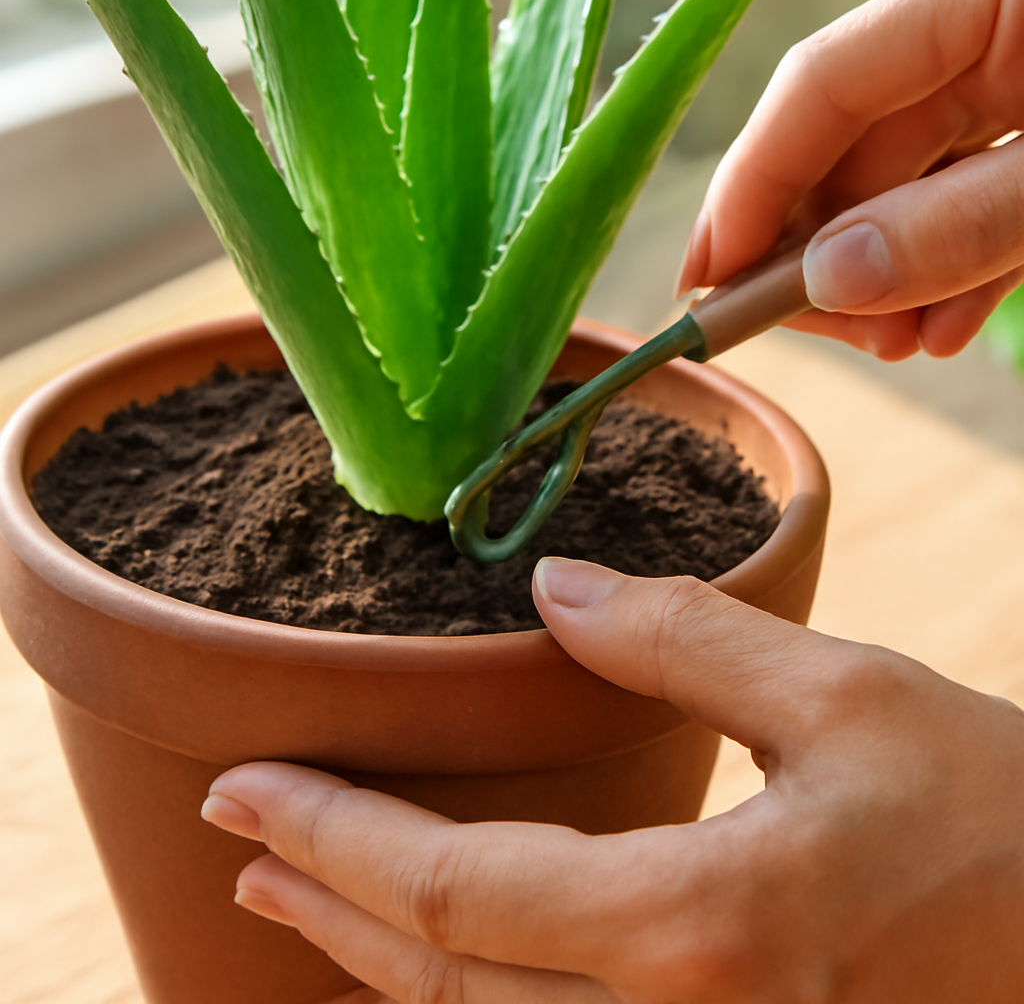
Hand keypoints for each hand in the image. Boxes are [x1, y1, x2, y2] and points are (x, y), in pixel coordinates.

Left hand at [201, 558, 1023, 1001]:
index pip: (457, 894)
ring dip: (387, 969)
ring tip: (310, 900)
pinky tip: (452, 963)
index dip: (331, 841)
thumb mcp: (841, 695)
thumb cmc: (991, 815)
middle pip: (449, 991)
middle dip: (328, 910)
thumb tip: (555, 594)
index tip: (242, 791)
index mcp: (701, 929)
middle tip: (240, 844)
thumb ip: (686, 637)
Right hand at [678, 0, 1023, 359]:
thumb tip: (827, 279)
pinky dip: (959, 269)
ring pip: (913, 180)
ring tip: (889, 342)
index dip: (754, 180)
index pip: (824, 79)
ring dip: (888, 273)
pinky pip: (982, 204)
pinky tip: (941, 330)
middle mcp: (996, 30)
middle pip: (856, 137)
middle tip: (795, 328)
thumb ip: (963, 224)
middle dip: (820, 244)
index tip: (709, 277)